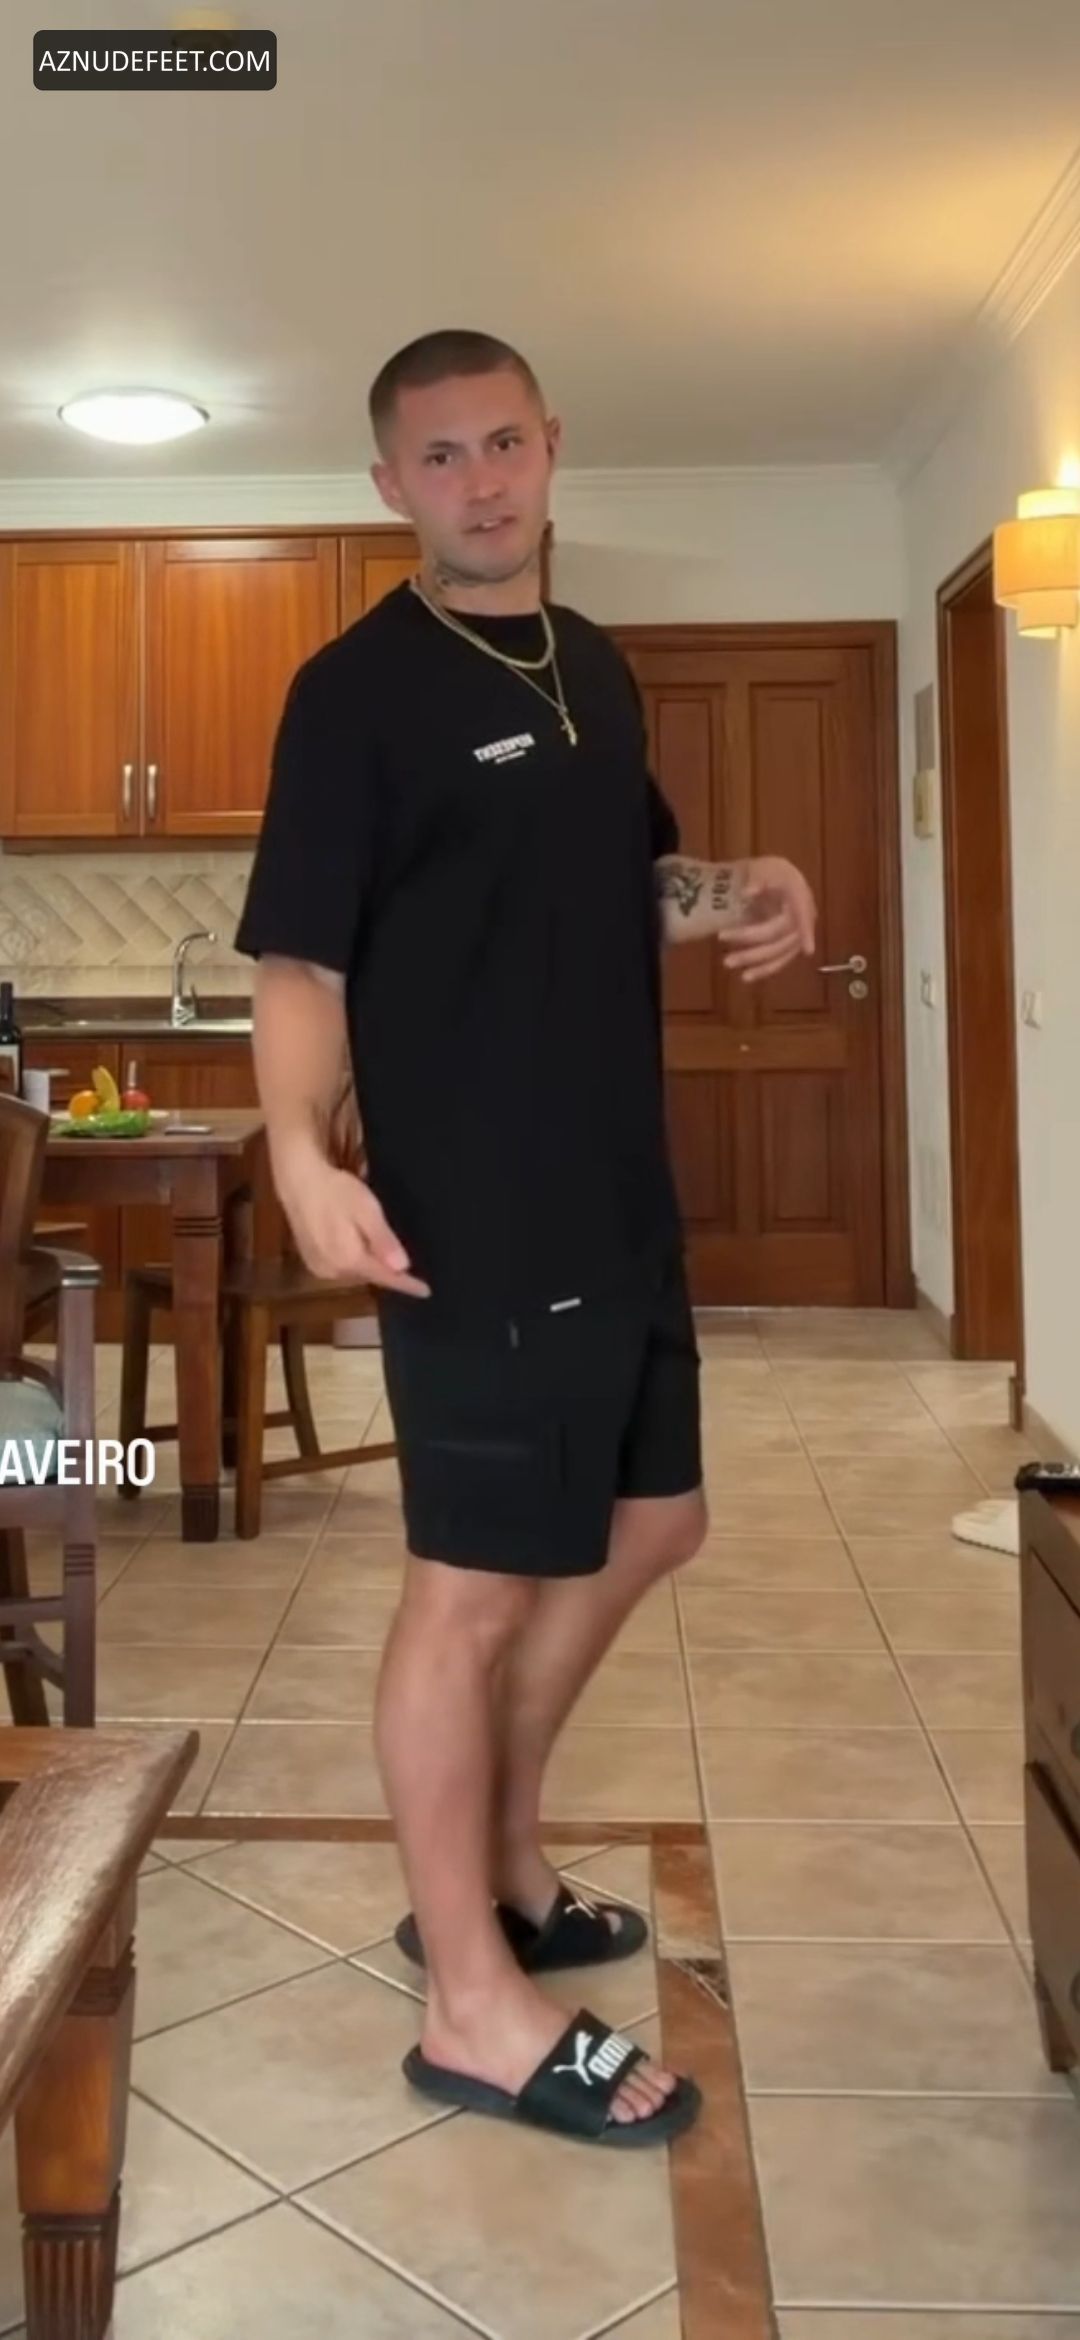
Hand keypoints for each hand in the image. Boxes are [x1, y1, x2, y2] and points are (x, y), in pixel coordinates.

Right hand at [279, 1157, 430, 1297]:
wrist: (298, 1181)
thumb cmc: (336, 1191)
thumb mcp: (367, 1211)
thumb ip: (383, 1241)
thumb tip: (403, 1267)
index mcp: (350, 1260)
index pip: (386, 1278)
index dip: (407, 1284)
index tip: (426, 1292)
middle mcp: (334, 1271)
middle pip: (370, 1276)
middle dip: (386, 1270)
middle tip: (404, 1259)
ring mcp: (319, 1268)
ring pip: (355, 1272)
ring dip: (369, 1264)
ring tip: (379, 1250)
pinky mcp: (311, 1261)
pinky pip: (340, 1268)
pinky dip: (352, 1261)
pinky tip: (355, 1245)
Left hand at [721, 856, 817, 982]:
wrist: (769, 880)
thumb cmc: (769, 873)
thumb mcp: (763, 867)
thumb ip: (758, 878)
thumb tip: (748, 892)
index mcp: (800, 894)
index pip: (804, 913)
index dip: (806, 931)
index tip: (808, 950)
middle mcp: (803, 917)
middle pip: (781, 936)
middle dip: (754, 946)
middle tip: (725, 948)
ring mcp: (796, 933)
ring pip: (780, 952)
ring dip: (756, 962)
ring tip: (728, 963)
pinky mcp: (787, 946)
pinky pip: (778, 960)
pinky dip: (763, 969)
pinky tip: (747, 976)